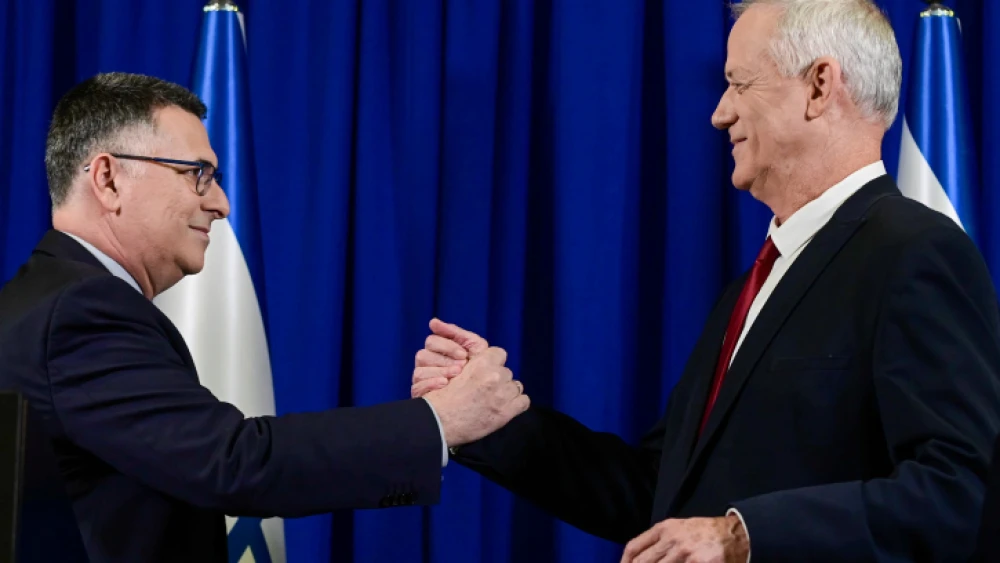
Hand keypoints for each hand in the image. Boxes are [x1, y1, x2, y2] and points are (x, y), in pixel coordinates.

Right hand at [412, 318, 489, 397]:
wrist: (481, 397)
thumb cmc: (478, 370)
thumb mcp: (474, 348)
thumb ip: (458, 333)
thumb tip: (432, 322)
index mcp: (436, 350)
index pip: (432, 341)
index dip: (448, 346)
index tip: (464, 354)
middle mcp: (426, 363)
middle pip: (423, 354)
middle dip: (445, 360)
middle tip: (462, 366)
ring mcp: (421, 379)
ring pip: (420, 370)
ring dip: (441, 371)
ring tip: (456, 376)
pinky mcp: (420, 393)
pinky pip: (418, 386)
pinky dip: (433, 383)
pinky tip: (446, 384)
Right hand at [422, 346, 528, 446]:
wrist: (438, 421)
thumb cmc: (442, 397)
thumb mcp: (456, 371)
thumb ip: (474, 365)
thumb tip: (484, 366)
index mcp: (482, 363)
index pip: (499, 353)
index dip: (494, 362)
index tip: (487, 371)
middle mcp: (496, 375)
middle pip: (507, 372)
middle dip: (499, 379)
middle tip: (487, 390)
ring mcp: (503, 394)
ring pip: (515, 386)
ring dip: (507, 392)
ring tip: (494, 401)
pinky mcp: (507, 412)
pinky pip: (524, 401)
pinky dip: (516, 404)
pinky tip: (505, 408)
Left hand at [620, 515, 748, 562]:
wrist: (735, 534)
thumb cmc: (705, 533)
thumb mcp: (679, 529)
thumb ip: (660, 542)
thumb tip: (640, 559)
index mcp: (664, 529)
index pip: (634, 547)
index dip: (625, 562)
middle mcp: (672, 540)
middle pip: (643, 562)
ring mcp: (685, 553)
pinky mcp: (699, 562)